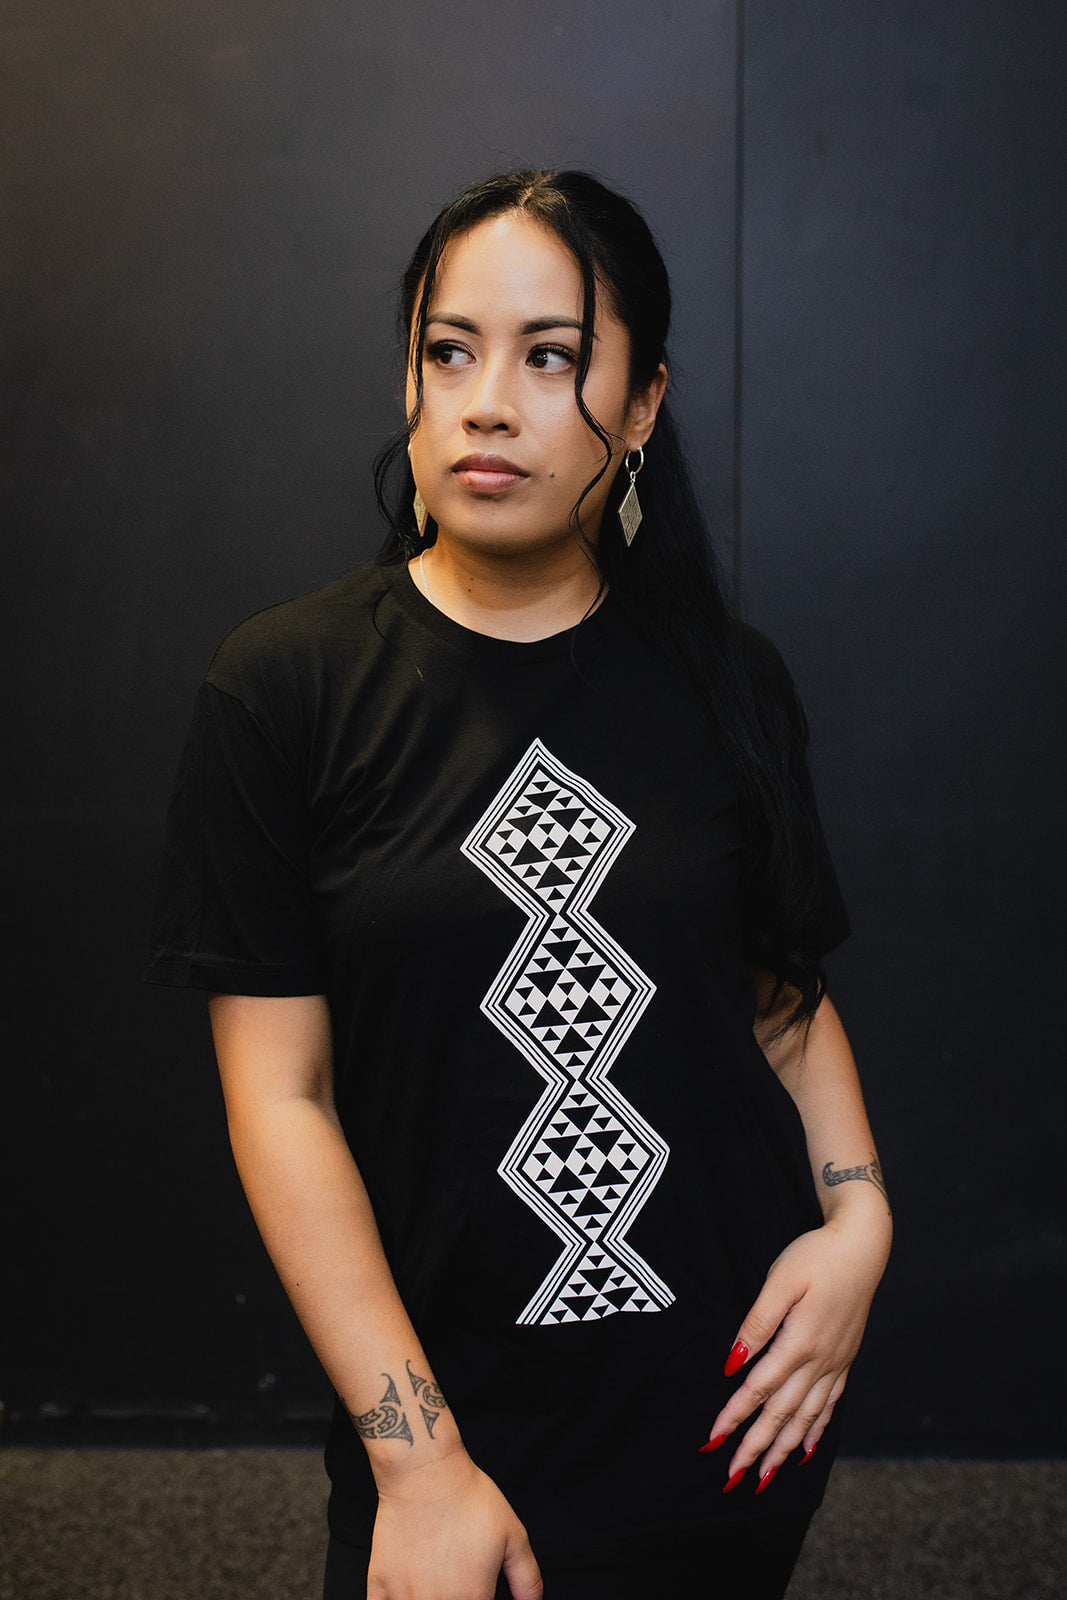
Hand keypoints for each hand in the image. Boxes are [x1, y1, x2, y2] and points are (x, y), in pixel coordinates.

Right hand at [368, 1448, 542, 1599]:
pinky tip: (408, 1593)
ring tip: (435, 1587)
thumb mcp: (514, 1535)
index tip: (478, 1592)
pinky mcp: (378, 1586)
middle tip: (458, 1583)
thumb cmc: (469, 1498)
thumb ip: (528, 1579)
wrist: (424, 1471)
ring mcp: (404, 1598)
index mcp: (472, 1598)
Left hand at [702, 1215, 889, 1493]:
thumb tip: (734, 1362)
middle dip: (756, 1447)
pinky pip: (830, 1405)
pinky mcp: (845, 1358)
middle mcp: (820, 1361)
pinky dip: (815, 1431)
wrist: (863, 1246)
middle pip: (782, 1414)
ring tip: (764, 1477)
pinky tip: (806, 1450)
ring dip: (783, 1449)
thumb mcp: (780, 1280)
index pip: (759, 1389)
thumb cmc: (816, 1256)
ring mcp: (836, 1363)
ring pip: (806, 1417)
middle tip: (732, 1477)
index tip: (712, 1441)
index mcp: (800, 1343)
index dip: (734, 1416)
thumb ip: (757, 1323)